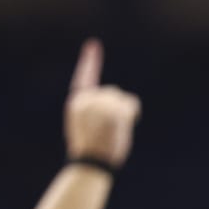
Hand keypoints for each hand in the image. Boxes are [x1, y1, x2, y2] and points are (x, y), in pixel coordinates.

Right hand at [64, 39, 140, 167]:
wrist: (92, 162)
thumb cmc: (93, 151)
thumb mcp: (89, 127)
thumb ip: (98, 111)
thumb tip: (120, 103)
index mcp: (76, 103)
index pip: (84, 78)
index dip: (90, 61)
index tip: (93, 45)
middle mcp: (87, 100)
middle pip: (112, 91)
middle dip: (116, 107)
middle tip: (109, 129)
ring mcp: (99, 103)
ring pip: (121, 97)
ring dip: (124, 113)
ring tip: (114, 130)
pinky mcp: (113, 109)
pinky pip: (131, 103)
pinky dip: (132, 114)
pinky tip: (123, 127)